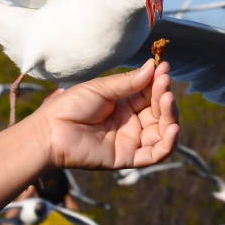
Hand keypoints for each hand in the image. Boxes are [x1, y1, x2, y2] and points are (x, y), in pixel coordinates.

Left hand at [37, 60, 178, 169]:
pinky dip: (169, 143)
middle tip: (164, 82)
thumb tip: (153, 66)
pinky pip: (155, 154)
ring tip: (167, 99)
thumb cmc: (70, 106)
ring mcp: (131, 139)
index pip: (150, 92)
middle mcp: (131, 121)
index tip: (164, 67)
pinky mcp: (128, 157)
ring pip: (162, 130)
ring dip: (170, 115)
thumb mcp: (101, 88)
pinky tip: (173, 128)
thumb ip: (128, 82)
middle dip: (164, 95)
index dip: (159, 81)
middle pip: (159, 110)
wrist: (50, 132)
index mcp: (124, 102)